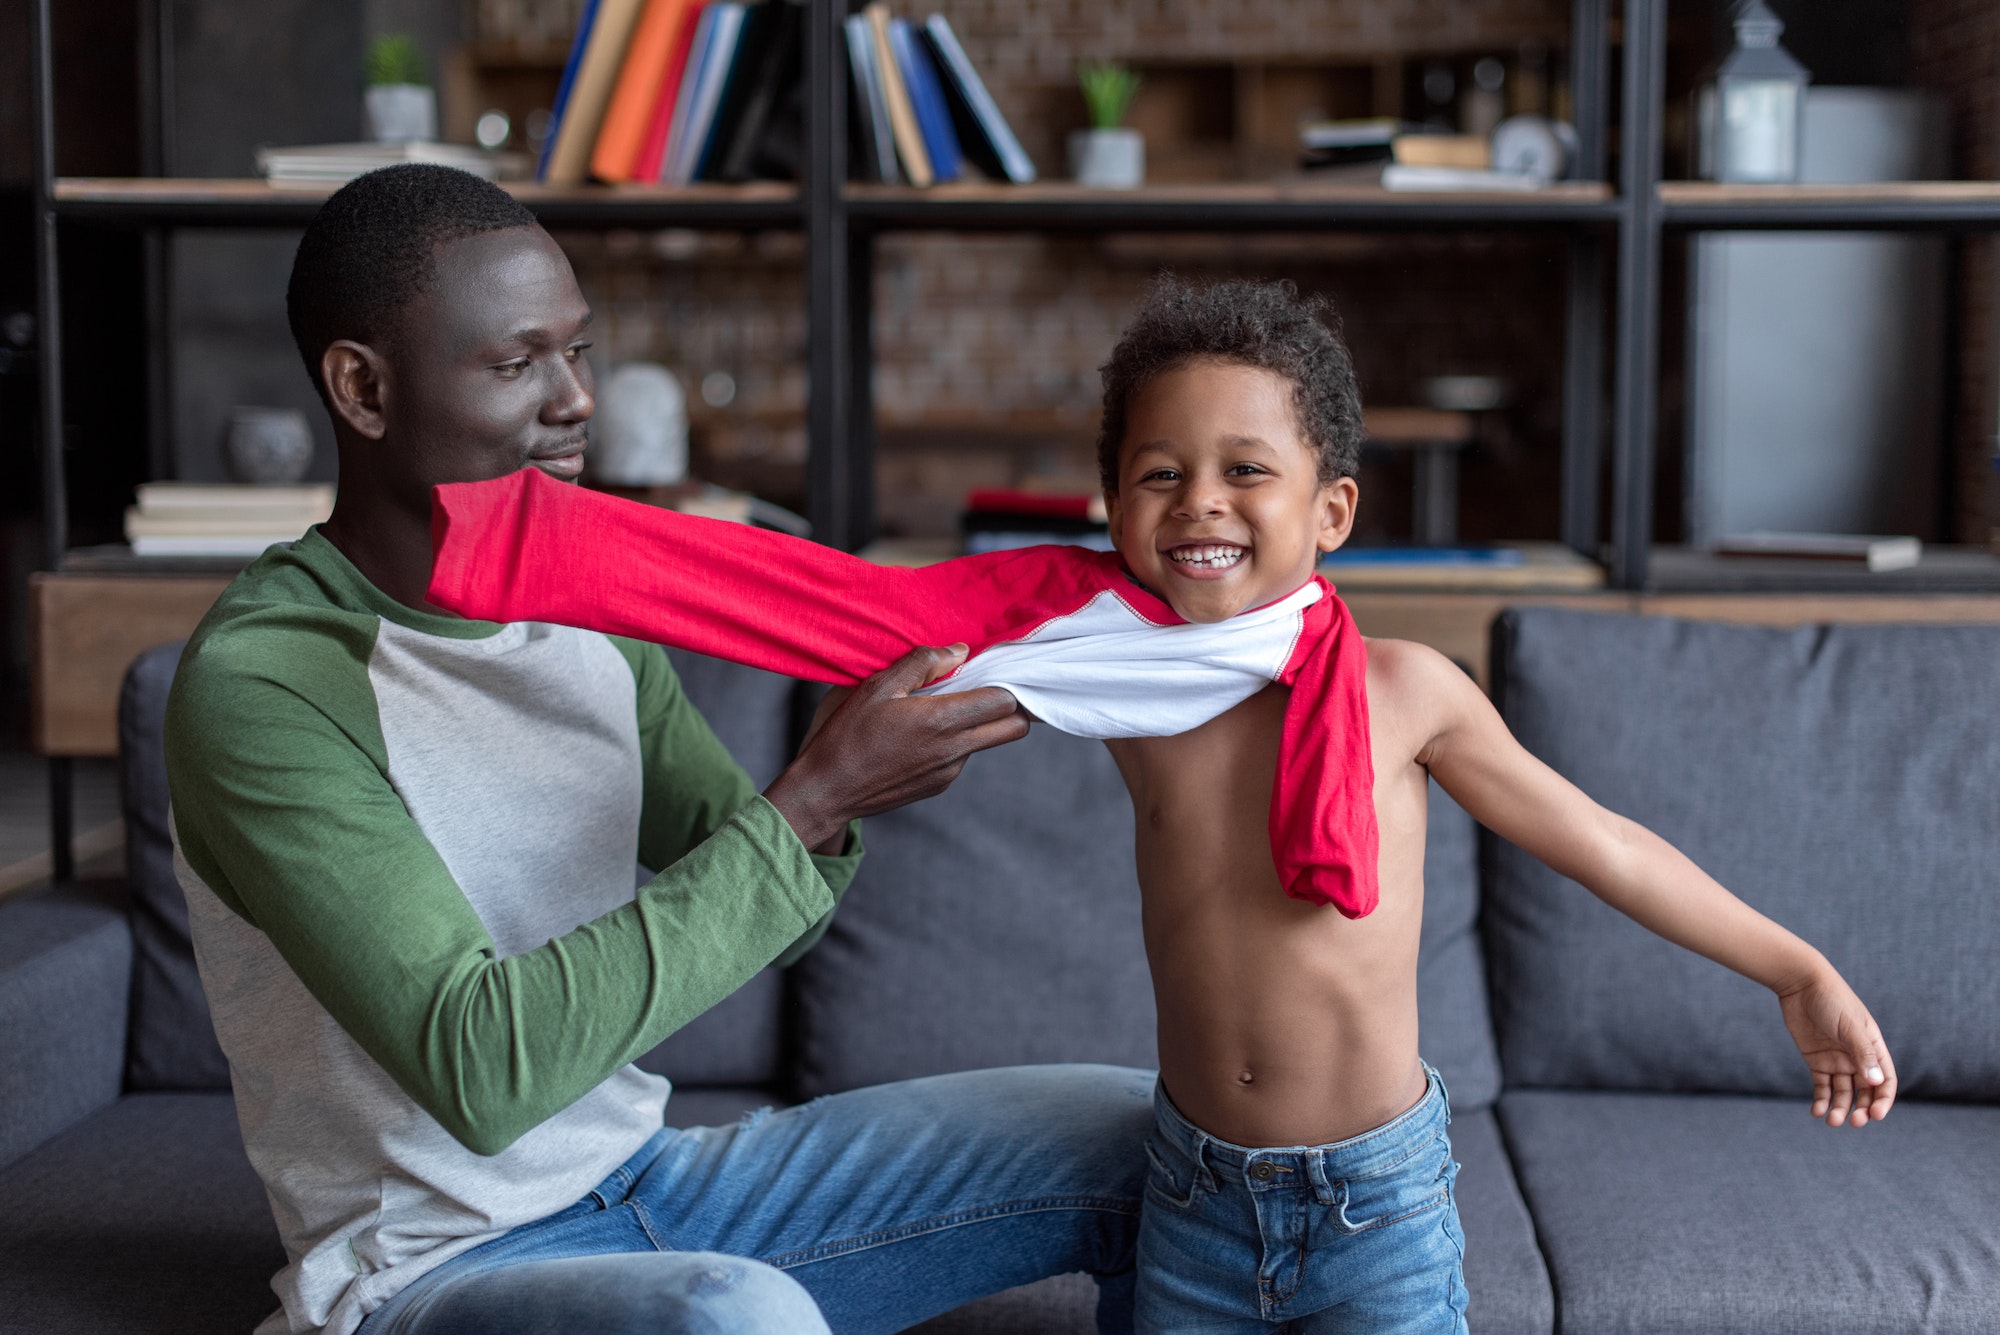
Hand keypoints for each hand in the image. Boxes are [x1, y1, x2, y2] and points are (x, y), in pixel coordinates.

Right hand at [764, 645, 1026, 851]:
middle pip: (1015, 728)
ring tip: (939, 710)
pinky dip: (953, 743)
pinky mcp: (938, 786)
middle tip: (986, 689)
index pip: (1005, 701)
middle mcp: (954, 749)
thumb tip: (959, 651)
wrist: (826, 790)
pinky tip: (919, 735)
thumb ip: (922, 664)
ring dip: (976, 724)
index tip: (990, 670)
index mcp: (942, 720)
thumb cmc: (846, 734)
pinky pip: (961, 758)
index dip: (1005, 682)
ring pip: (986, 742)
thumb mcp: (877, 686)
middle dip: (1011, 707)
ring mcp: (949, 771)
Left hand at [1776, 967, 1896, 1126]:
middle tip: (1853, 1122)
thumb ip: (1863, 1053)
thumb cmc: (1831, 1001)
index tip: (1876, 1115)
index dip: (1884, 1100)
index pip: (1885, 1081)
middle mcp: (1857, 1058)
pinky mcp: (1816, 1060)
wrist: (1801, 985)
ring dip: (1839, 1108)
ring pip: (1843, 1092)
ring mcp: (1837, 1060)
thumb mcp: (1850, 1027)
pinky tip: (1816, 1112)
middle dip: (1862, 1109)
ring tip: (1831, 1121)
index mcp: (1873, 1048)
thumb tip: (1876, 1082)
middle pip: (1865, 1092)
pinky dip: (1821, 1100)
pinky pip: (1822, 1086)